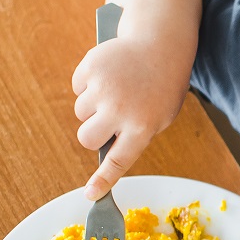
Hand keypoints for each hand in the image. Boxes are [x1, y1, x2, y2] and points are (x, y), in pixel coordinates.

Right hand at [72, 33, 190, 198]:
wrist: (161, 45)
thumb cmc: (162, 87)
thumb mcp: (159, 116)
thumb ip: (134, 135)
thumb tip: (103, 151)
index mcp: (142, 127)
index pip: (118, 161)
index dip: (103, 180)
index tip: (90, 194)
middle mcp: (120, 110)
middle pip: (86, 138)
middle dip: (92, 134)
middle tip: (107, 121)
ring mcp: (103, 88)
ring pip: (81, 113)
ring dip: (92, 107)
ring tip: (116, 91)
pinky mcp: (91, 68)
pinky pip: (77, 88)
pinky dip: (88, 84)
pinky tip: (109, 75)